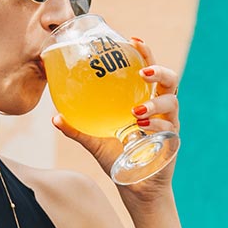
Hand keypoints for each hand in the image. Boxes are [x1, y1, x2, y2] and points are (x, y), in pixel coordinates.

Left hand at [52, 37, 179, 202]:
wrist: (136, 187)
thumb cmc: (118, 159)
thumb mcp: (95, 142)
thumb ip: (78, 128)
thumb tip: (55, 117)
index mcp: (144, 100)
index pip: (149, 71)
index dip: (145, 53)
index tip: (133, 40)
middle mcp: (160, 109)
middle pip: (170, 80)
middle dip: (159, 71)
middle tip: (142, 71)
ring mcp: (168, 124)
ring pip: (172, 102)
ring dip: (155, 102)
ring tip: (136, 110)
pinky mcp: (172, 141)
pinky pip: (169, 128)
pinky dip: (155, 125)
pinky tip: (142, 128)